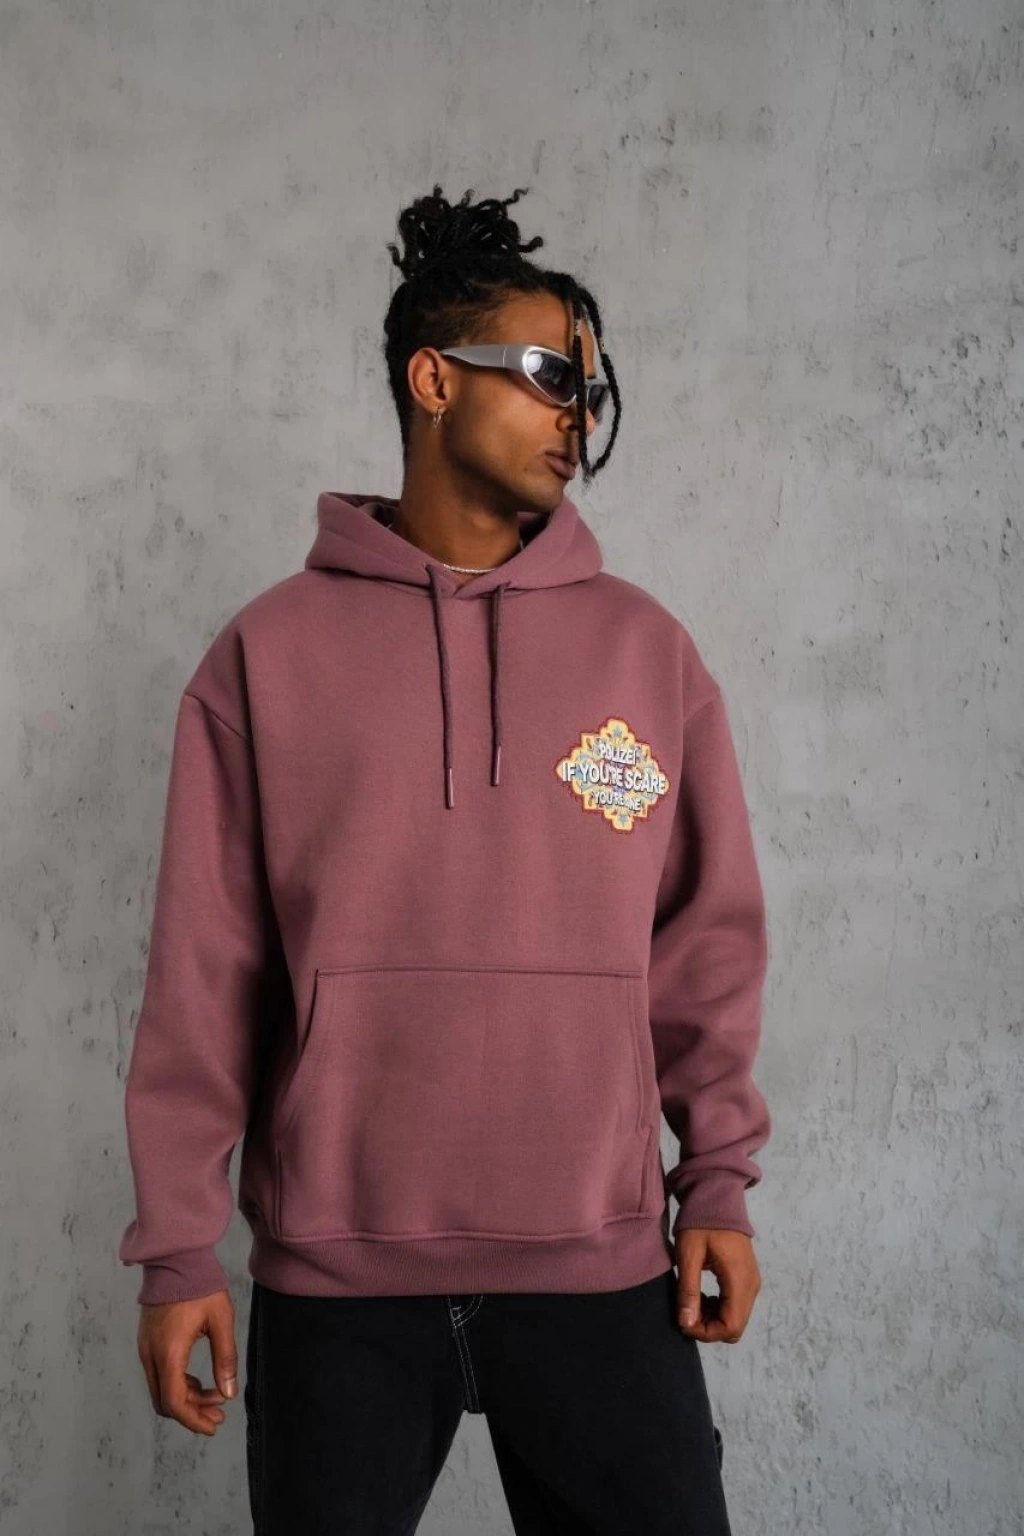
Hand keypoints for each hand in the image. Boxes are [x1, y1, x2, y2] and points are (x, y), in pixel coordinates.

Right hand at [136, 1288, 238, 1435]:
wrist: (176, 1258)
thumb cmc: (200, 1286)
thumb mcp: (220, 1320)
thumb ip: (225, 1358)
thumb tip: (228, 1394)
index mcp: (168, 1352)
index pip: (174, 1402)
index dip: (193, 1420)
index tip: (213, 1426)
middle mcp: (150, 1355)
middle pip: (165, 1401)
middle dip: (192, 1413)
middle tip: (219, 1416)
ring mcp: (146, 1348)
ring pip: (160, 1389)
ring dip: (186, 1399)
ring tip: (215, 1399)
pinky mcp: (147, 1341)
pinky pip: (159, 1374)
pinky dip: (178, 1384)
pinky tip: (199, 1382)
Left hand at [674, 1228, 760, 1343]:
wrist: (717, 1196)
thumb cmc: (701, 1221)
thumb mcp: (689, 1254)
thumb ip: (688, 1290)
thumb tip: (686, 1323)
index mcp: (739, 1280)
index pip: (730, 1326)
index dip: (706, 1332)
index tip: (683, 1321)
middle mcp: (751, 1285)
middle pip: (735, 1327)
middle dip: (708, 1328)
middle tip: (685, 1312)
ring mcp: (752, 1281)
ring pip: (736, 1319)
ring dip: (713, 1319)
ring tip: (690, 1301)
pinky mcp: (747, 1277)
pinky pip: (736, 1306)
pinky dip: (719, 1308)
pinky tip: (701, 1295)